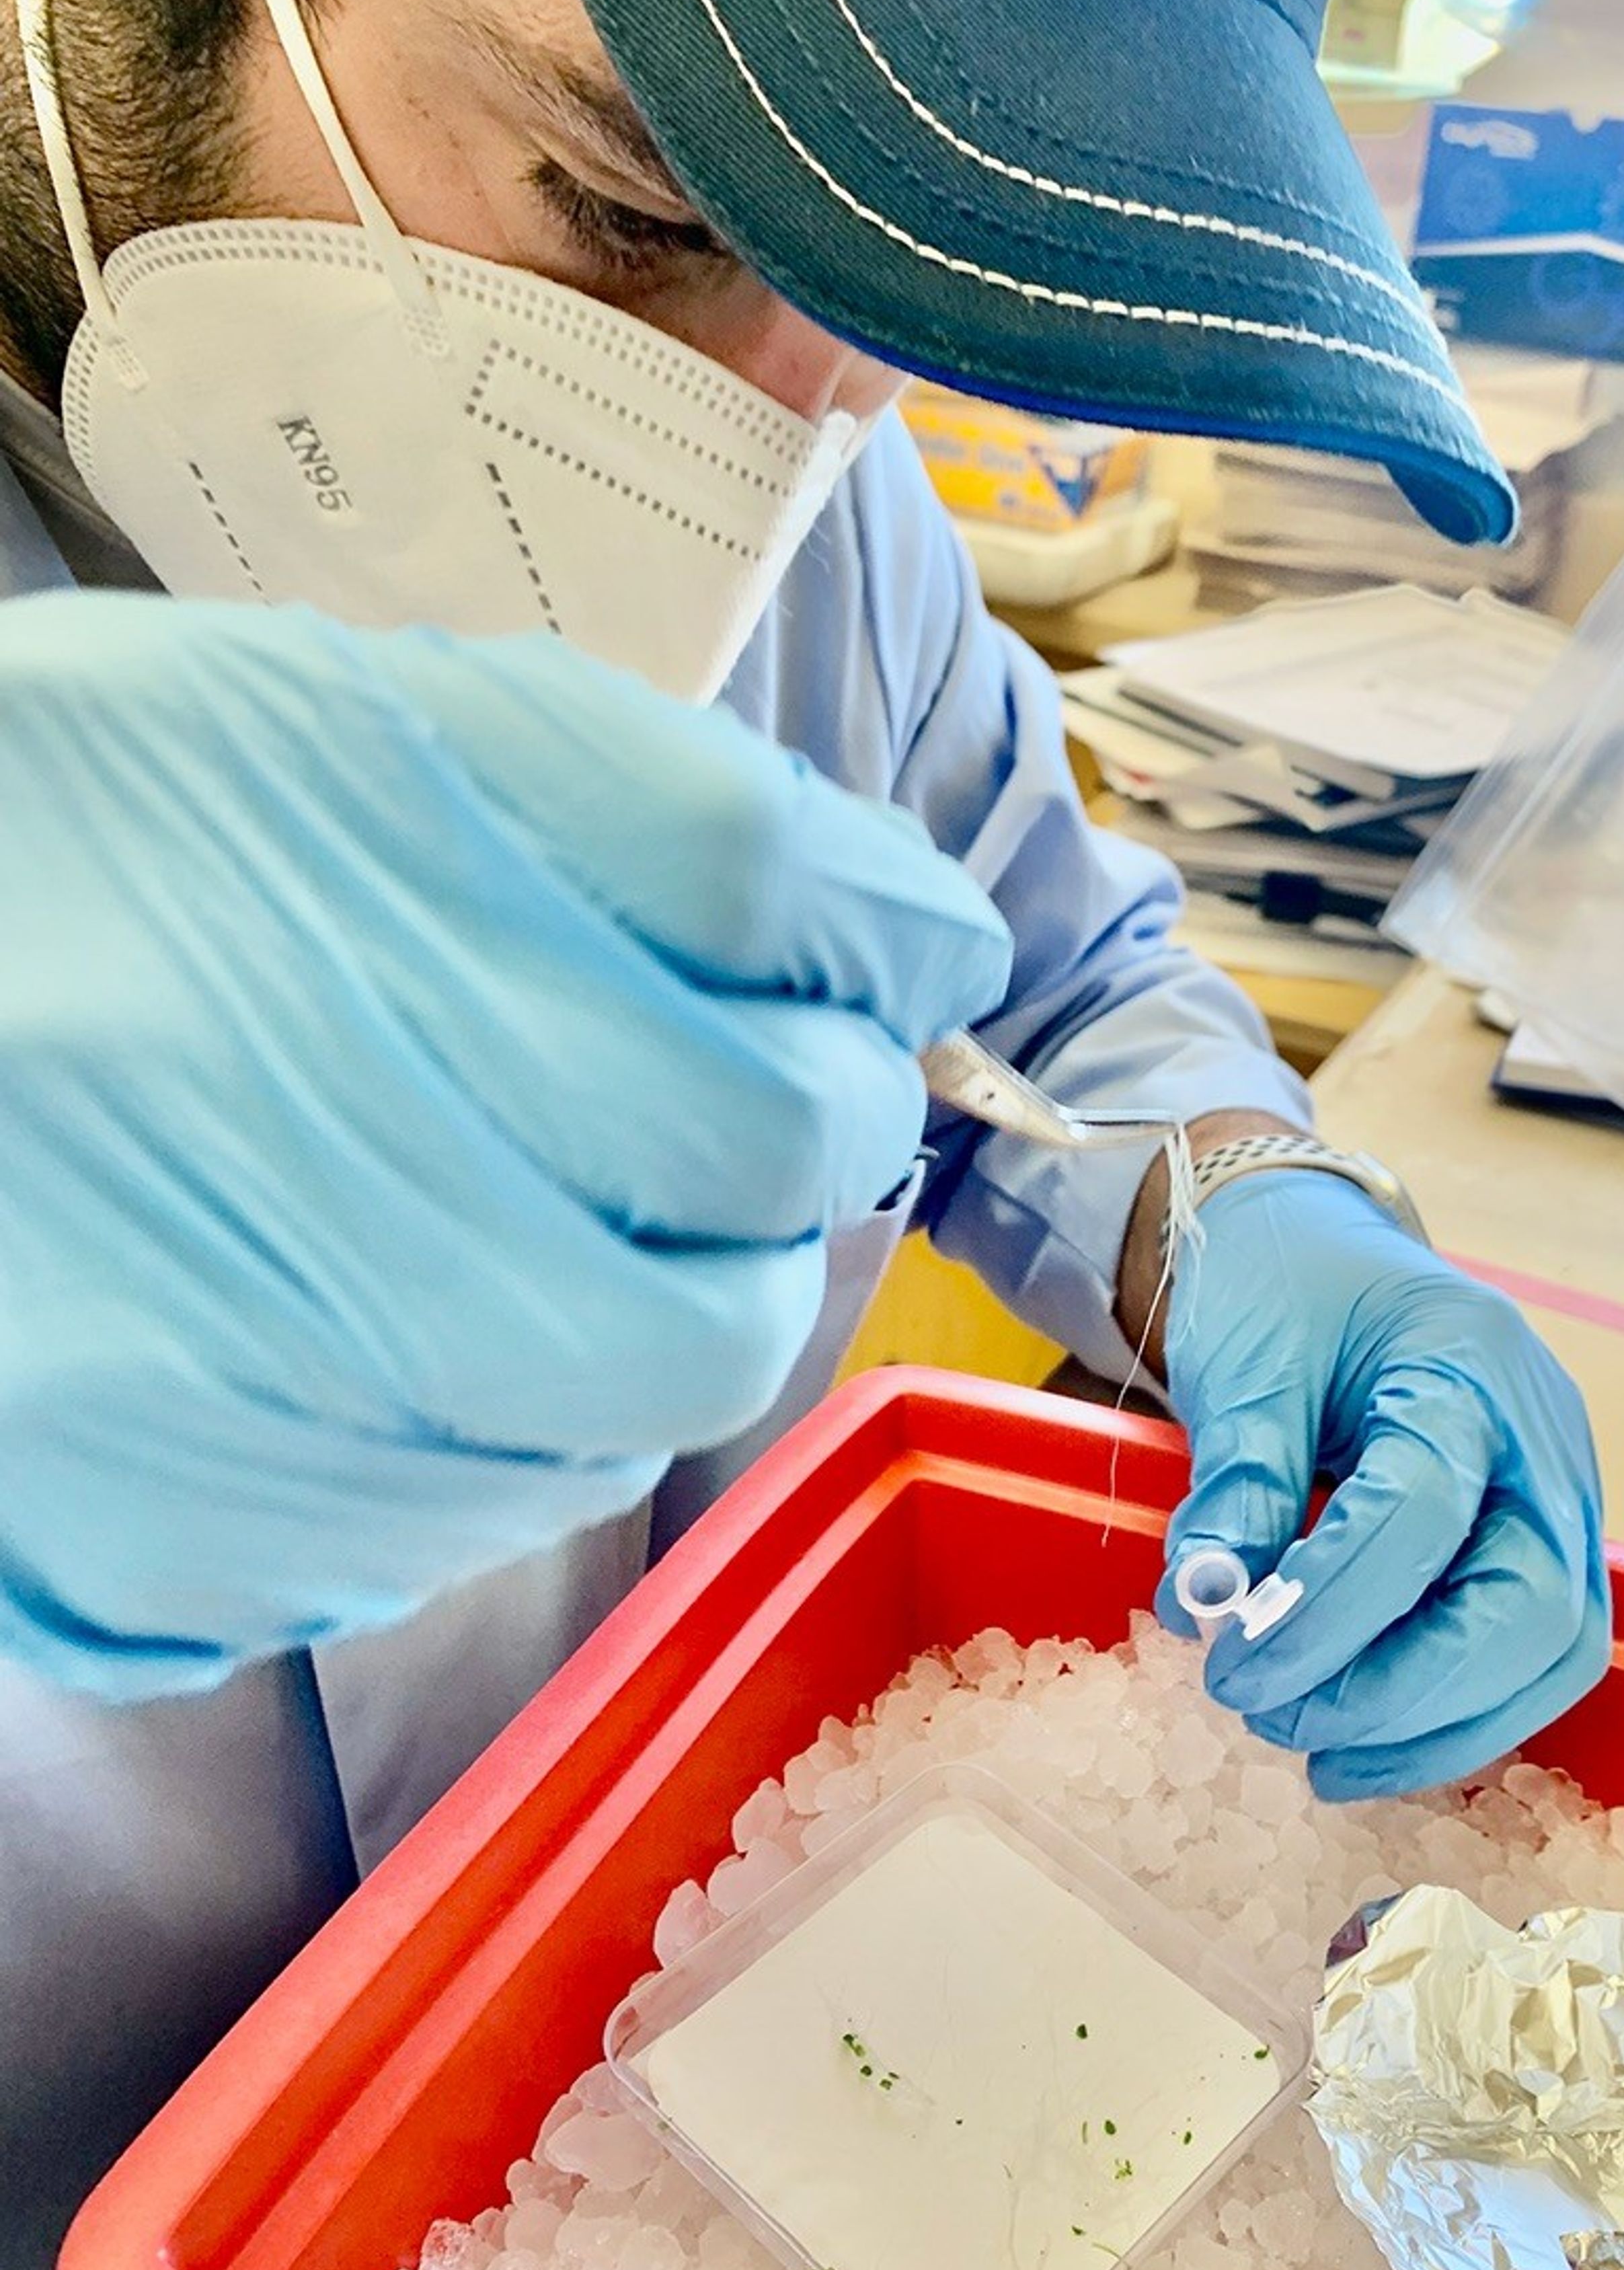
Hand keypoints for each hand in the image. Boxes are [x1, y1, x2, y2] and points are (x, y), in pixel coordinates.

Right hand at [0, 593, 1009, 1691]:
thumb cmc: (68, 860)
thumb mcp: (317, 733)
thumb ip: (620, 805)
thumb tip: (893, 936)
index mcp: (314, 819)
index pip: (751, 871)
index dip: (879, 923)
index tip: (895, 954)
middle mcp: (280, 1085)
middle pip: (761, 1143)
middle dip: (815, 1125)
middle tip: (753, 1103)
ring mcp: (230, 1344)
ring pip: (673, 1372)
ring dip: (692, 1289)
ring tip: (568, 1222)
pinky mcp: (180, 1536)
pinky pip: (508, 1507)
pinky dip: (536, 1420)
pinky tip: (426, 1336)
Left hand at [1160, 1171, 1607, 1797]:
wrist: (1323, 1246)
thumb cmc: (1286, 1288)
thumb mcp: (1243, 1362)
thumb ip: (1238, 1479)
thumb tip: (1207, 1605)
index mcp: (1464, 1362)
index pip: (1424, 1509)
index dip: (1328, 1608)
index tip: (1230, 1662)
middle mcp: (1541, 1435)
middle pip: (1528, 1607)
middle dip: (1399, 1690)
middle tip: (1272, 1714)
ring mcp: (1560, 1493)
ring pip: (1552, 1652)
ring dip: (1435, 1728)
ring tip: (1316, 1754)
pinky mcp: (1544, 1541)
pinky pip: (1531, 1657)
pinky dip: (1453, 1719)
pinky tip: (1363, 1745)